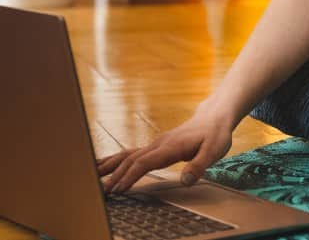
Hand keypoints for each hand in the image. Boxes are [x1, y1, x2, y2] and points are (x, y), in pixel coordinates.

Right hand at [98, 102, 234, 193]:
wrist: (213, 117)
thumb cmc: (215, 135)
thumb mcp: (214, 151)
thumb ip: (200, 165)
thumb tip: (186, 181)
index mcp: (170, 147)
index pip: (145, 162)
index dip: (131, 175)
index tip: (119, 188)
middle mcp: (158, 144)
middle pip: (131, 159)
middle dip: (115, 175)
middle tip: (102, 191)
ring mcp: (155, 144)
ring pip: (128, 154)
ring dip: (111, 165)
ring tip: (93, 175)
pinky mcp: (155, 147)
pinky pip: (132, 154)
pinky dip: (117, 160)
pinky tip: (106, 166)